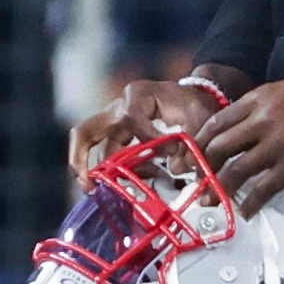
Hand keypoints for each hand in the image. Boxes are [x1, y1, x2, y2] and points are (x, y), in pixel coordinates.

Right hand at [71, 79, 221, 177]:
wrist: (190, 98)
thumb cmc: (193, 104)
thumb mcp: (201, 117)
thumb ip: (192, 141)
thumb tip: (175, 168)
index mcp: (139, 94)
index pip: (132, 120)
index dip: (149, 139)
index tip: (170, 151)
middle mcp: (118, 106)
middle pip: (88, 129)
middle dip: (83, 157)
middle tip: (88, 182)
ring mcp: (112, 120)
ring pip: (86, 140)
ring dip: (84, 165)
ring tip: (90, 188)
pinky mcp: (114, 132)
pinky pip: (97, 148)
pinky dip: (98, 166)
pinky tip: (102, 185)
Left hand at [198, 80, 283, 215]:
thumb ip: (262, 108)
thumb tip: (242, 132)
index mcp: (259, 99)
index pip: (217, 122)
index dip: (200, 143)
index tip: (194, 158)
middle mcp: (263, 120)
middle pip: (220, 147)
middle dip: (204, 168)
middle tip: (199, 182)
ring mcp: (277, 144)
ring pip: (236, 170)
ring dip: (220, 188)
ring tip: (213, 201)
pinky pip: (263, 188)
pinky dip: (250, 203)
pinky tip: (245, 212)